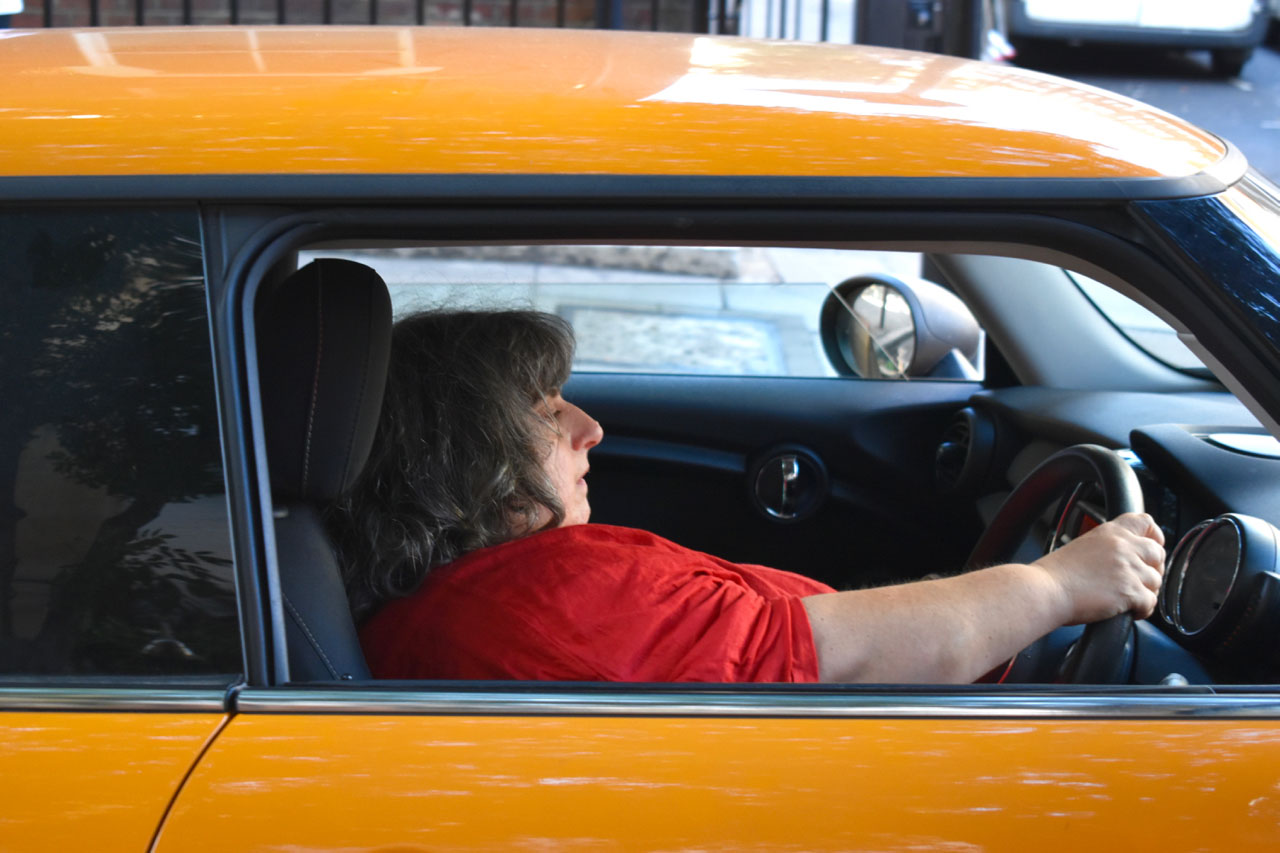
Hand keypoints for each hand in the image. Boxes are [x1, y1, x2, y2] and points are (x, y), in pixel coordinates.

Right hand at [1032, 512, 1165, 624]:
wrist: (1045, 590)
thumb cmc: (1054, 575)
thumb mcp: (1082, 547)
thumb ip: (1106, 548)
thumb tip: (1121, 561)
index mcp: (1110, 532)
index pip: (1145, 522)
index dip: (1155, 536)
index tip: (1152, 547)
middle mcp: (1123, 547)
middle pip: (1158, 554)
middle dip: (1153, 570)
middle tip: (1140, 581)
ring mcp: (1128, 569)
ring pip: (1156, 582)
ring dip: (1146, 593)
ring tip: (1128, 600)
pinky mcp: (1130, 591)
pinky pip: (1151, 603)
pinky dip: (1142, 611)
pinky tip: (1128, 612)